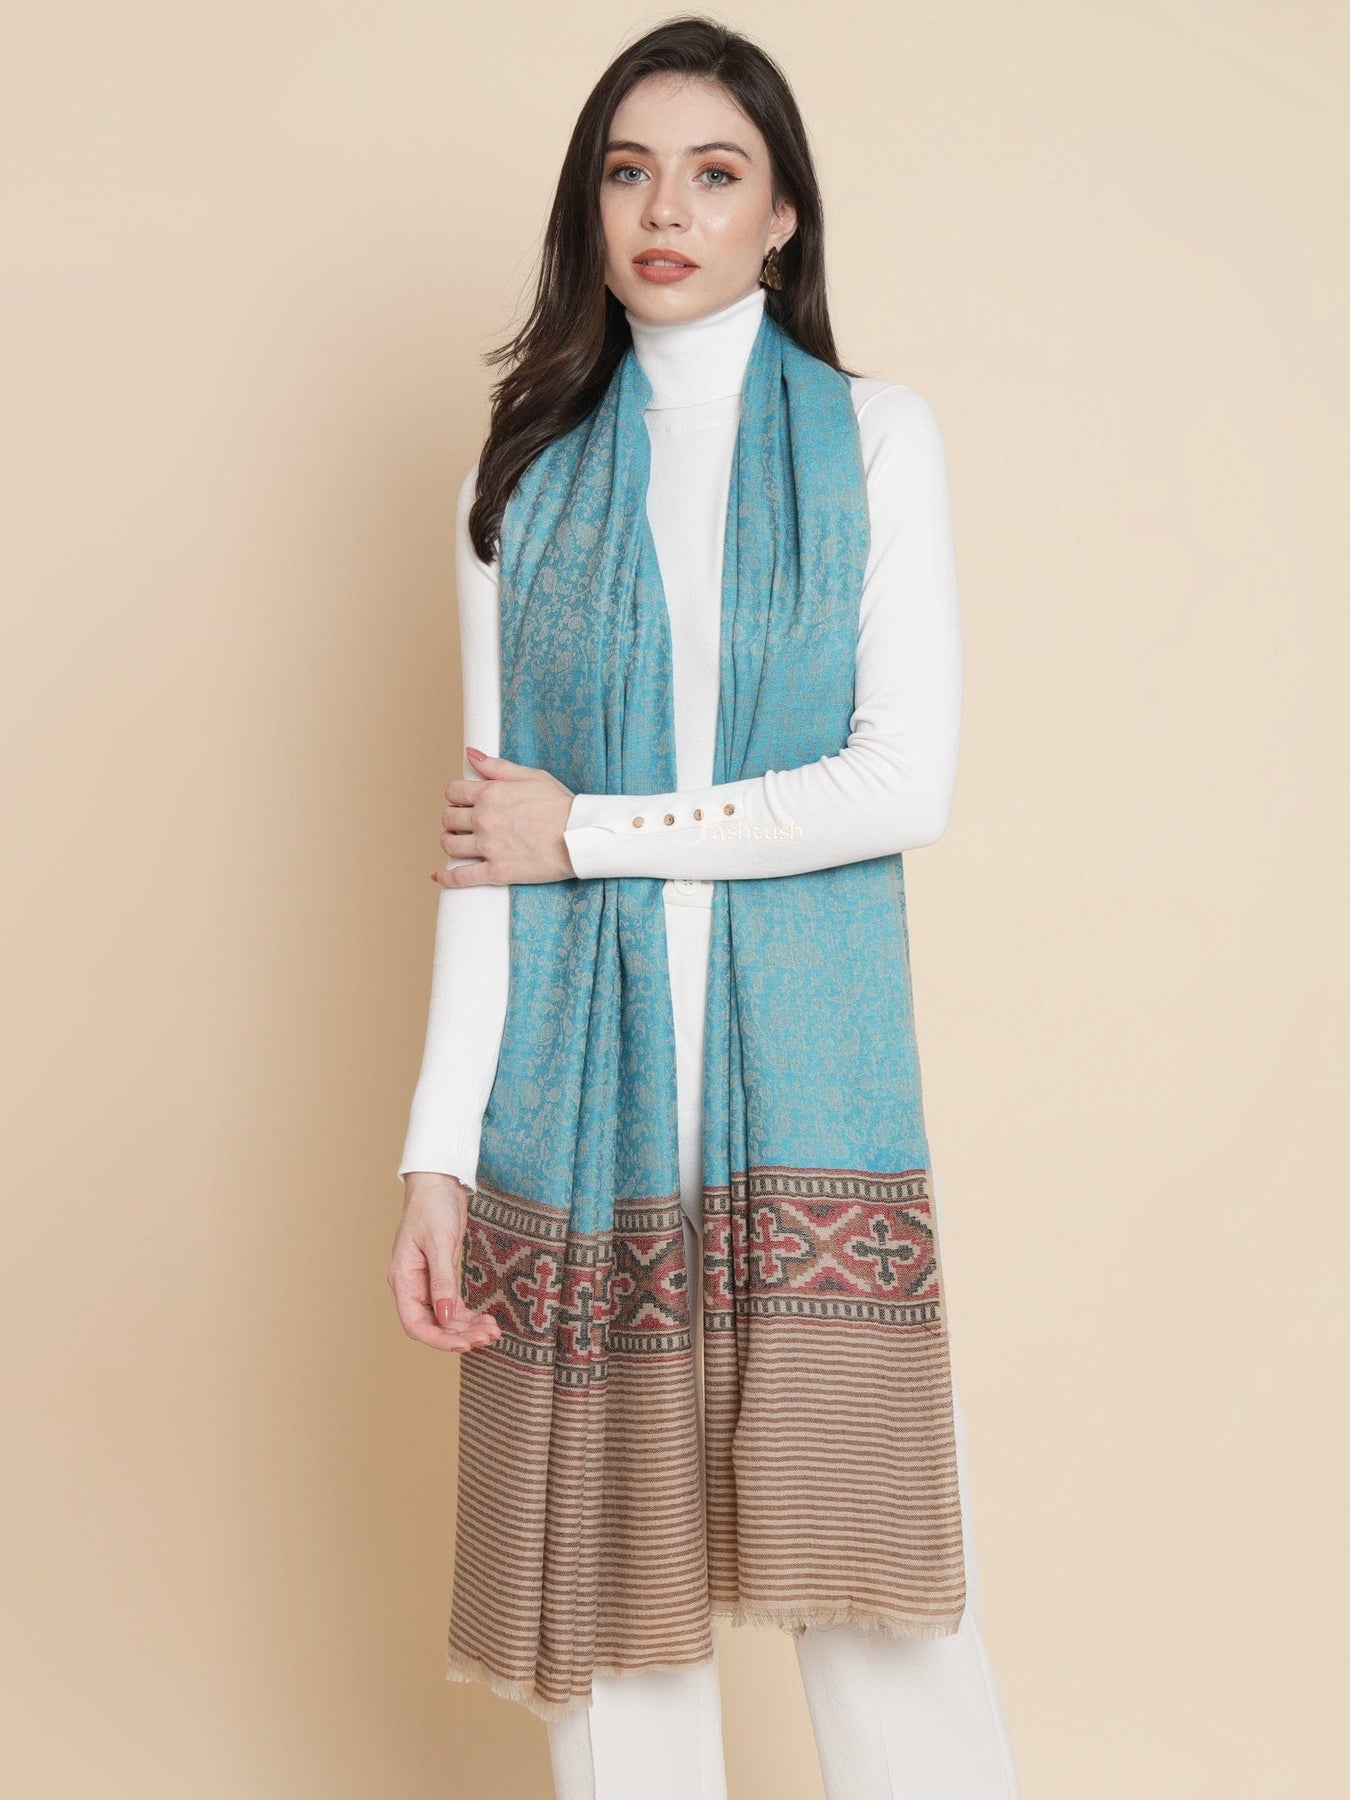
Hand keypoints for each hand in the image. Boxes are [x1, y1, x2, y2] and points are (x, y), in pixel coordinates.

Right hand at [388, 1172, 501, 1352]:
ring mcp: (428, 1282)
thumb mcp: (439, 1242)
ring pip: (446, 1318)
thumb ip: (442, 1280)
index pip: (415, 1323)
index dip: (438, 1339)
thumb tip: (443, 1316)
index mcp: (403, 1280)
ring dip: (468, 1328)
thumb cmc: (432, 1207)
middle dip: (459, 1335)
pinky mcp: (443, 1276)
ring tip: (493, 1332)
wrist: (438, 1182)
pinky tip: (486, 1321)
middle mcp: (414, 1286)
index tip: (465, 1345)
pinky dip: (469, 1316)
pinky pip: (453, 1305)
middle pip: (433, 1325)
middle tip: (488, 1338)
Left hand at [433, 746, 575, 887]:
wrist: (580, 837)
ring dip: (451, 843)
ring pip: (449, 846)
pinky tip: (441, 876)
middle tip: (464, 824)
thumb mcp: (531, 776)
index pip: (452, 792)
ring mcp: (488, 847)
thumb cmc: (561, 806)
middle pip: (448, 819)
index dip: (456, 797)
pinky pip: (460, 877)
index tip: (464, 803)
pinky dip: (447, 878)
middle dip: (453, 820)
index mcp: (490, 794)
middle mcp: (484, 820)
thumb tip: (471, 753)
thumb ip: (497, 766)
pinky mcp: (496, 872)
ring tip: (461, 843)